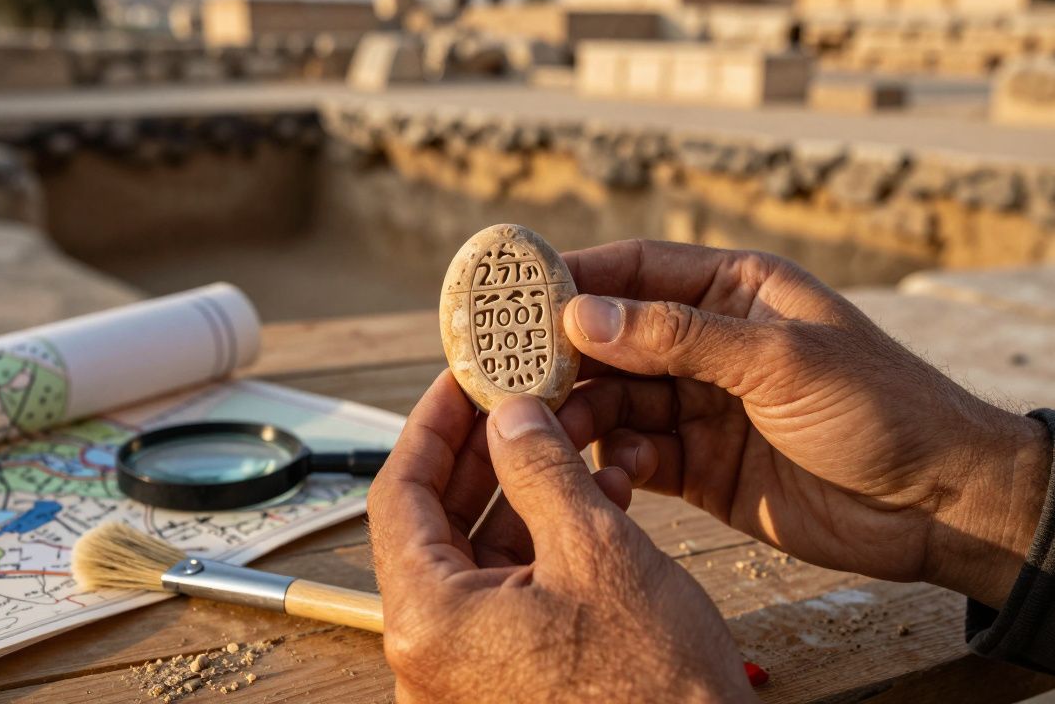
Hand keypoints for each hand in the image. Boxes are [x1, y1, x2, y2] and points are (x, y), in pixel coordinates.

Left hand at [368, 372, 755, 703]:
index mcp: (430, 622)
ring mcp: (467, 673)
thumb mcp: (597, 550)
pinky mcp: (507, 681)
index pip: (399, 496)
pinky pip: (509, 593)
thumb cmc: (655, 688)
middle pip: (436, 525)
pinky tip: (592, 498)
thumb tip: (510, 414)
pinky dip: (543, 544)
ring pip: (479, 556)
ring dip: (523, 494)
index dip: (431, 426)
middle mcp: (432, 655)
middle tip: (511, 398)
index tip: (458, 381)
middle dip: (481, 455)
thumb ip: (540, 468)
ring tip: (567, 439)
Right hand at [554, 240, 1050, 609]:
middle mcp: (707, 343)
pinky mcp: (697, 467)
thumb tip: (584, 314)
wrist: (938, 504)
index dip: (572, 279)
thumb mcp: (780, 359)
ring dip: (582, 417)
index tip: (512, 295)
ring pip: (614, 400)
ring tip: (556, 435)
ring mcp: (700, 406)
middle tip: (509, 378)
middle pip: (610, 339)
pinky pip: (635, 455)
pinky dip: (614, 464)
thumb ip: (680, 336)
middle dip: (562, 358)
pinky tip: (615, 477)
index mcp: (733, 290)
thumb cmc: (880, 407)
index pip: (634, 270)